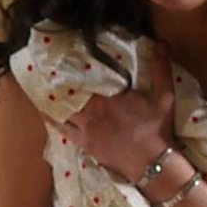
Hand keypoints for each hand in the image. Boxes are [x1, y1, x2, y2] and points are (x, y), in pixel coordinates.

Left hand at [55, 43, 176, 181]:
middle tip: (48, 71)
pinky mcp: (84, 144)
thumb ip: (160, 69)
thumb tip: (162, 43)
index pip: (84, 80)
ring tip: (43, 88)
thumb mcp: (164, 96)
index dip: (72, 70)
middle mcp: (92, 112)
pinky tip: (45, 112)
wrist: (152, 163)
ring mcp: (85, 129)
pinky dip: (52, 120)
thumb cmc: (157, 128)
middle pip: (70, 94)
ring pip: (64, 110)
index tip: (62, 59)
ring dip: (55, 99)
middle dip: (60, 83)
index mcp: (107, 99)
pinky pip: (63, 130)